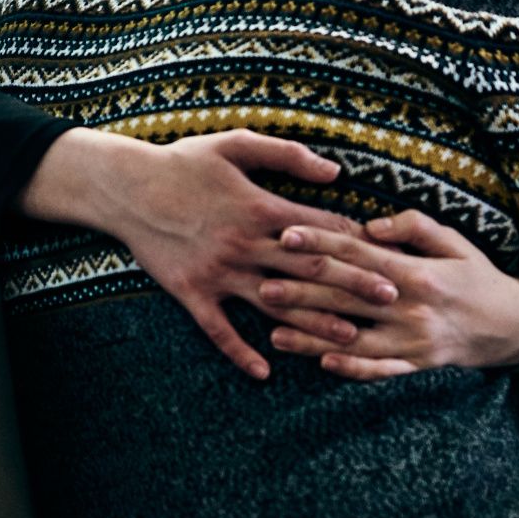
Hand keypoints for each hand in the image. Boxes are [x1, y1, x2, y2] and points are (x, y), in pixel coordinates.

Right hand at [18, 129, 396, 380]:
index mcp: (261, 207)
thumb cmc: (183, 162)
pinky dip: (241, 352)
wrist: (125, 187)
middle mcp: (246, 244)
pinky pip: (220, 329)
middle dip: (354, 285)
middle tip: (394, 299)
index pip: (321, 229)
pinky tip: (264, 373)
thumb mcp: (236, 144)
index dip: (358, 241)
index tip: (390, 253)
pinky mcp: (192, 293)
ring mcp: (219, 272)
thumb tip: (335, 171)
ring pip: (275, 303)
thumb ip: (287, 154)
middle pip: (310, 270)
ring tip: (351, 341)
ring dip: (314, 324)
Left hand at [260, 209, 518, 379]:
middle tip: (262, 286)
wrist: (515, 326)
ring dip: (314, 337)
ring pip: (355, 340)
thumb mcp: (456, 242)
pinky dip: (352, 370)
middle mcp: (412, 308)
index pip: (358, 254)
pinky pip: (381, 370)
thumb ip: (415, 227)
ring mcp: (414, 340)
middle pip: (347, 298)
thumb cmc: (479, 277)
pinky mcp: (418, 364)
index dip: (321, 243)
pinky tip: (321, 363)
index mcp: (418, 272)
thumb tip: (371, 226)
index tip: (286, 235)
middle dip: (302, 291)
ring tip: (276, 333)